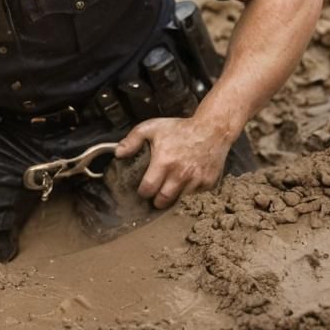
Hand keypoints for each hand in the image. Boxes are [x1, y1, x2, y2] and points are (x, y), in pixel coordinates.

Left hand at [114, 116, 229, 209]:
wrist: (212, 130)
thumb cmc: (180, 129)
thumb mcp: (152, 128)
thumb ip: (132, 140)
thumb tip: (118, 154)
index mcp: (164, 162)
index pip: (148, 189)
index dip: (143, 192)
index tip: (143, 189)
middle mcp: (180, 174)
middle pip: (163, 201)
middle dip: (156, 200)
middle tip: (155, 194)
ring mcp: (196, 181)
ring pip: (179, 201)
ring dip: (173, 198)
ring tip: (169, 190)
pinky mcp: (208, 184)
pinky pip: (195, 197)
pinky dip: (189, 194)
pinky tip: (186, 183)